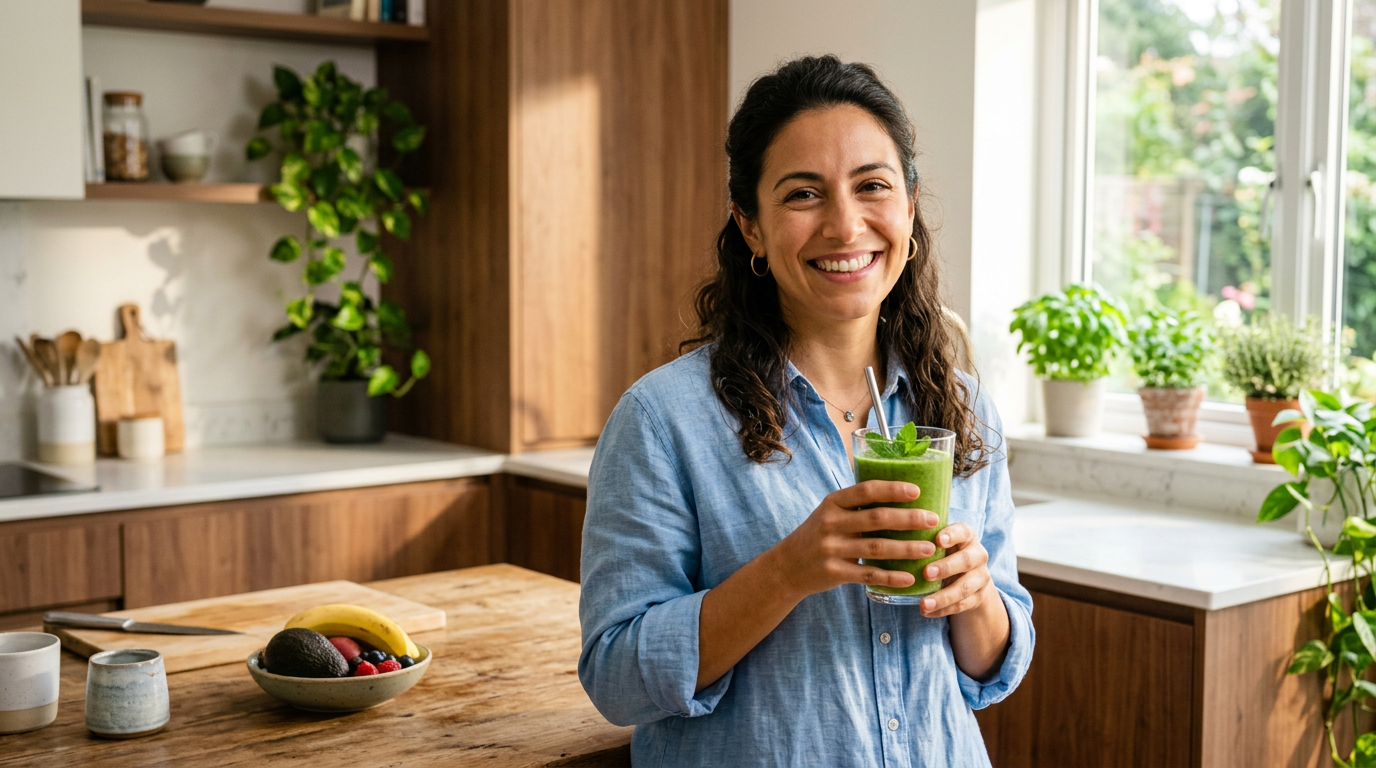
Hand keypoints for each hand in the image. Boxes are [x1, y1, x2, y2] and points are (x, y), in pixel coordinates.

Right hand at [769, 480, 940, 600]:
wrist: (788, 566)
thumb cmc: (819, 534)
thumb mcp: (830, 512)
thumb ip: (857, 505)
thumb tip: (901, 495)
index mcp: (833, 503)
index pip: (866, 491)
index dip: (893, 489)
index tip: (917, 491)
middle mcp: (831, 523)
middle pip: (877, 518)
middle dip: (908, 518)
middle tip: (933, 519)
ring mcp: (831, 549)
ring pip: (876, 548)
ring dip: (906, 549)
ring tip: (929, 549)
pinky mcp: (834, 572)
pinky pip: (868, 575)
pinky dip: (891, 577)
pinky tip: (910, 578)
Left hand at [918, 522, 995, 617]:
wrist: (967, 575)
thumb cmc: (943, 552)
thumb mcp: (938, 542)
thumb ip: (924, 539)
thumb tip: (894, 538)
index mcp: (967, 536)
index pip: (962, 531)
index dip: (951, 535)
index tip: (937, 540)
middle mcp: (978, 554)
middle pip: (966, 560)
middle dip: (946, 567)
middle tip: (926, 573)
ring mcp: (981, 577)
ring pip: (964, 587)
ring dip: (943, 597)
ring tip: (923, 604)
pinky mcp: (978, 597)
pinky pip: (961, 605)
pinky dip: (942, 610)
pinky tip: (926, 612)